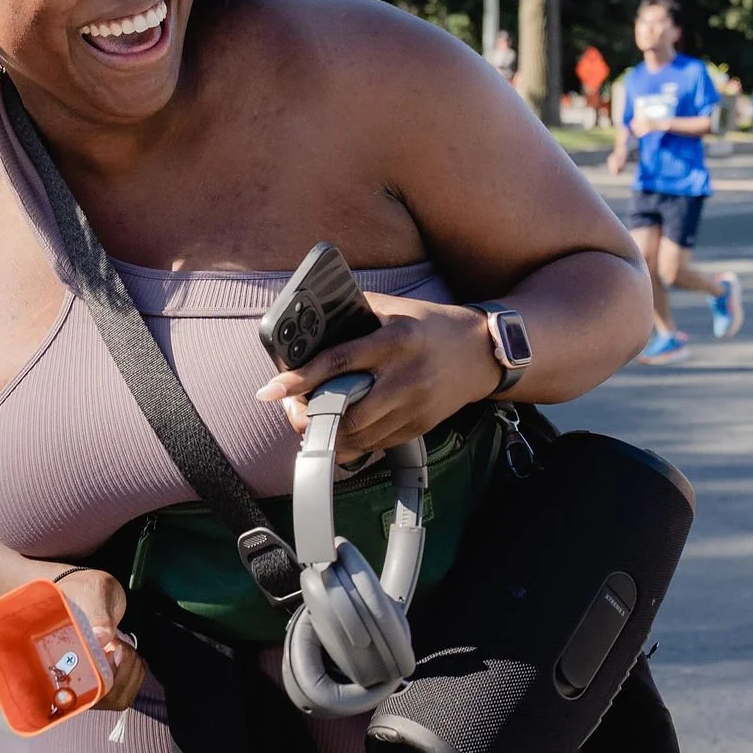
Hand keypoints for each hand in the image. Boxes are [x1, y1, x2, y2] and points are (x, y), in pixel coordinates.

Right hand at [48, 563, 145, 712]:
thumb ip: (97, 612)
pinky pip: (125, 691)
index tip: (111, 652)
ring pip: (117, 699)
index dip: (97, 686)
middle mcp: (71, 679)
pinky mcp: (104, 680)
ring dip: (131, 671)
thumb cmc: (84, 590)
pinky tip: (128, 651)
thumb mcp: (91, 593)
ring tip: (122, 644)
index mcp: (57, 661)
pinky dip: (136, 671)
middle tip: (120, 644)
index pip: (73, 698)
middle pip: (102, 701)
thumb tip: (101, 637)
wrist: (88, 591)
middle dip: (122, 673)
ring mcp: (89, 682)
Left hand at [255, 291, 501, 449]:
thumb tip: (313, 321)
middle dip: (310, 417)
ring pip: (358, 437)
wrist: (481, 353)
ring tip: (310, 419)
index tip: (270, 390)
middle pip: (347, 412)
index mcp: (395, 341)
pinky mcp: (418, 427)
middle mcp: (405, 378)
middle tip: (291, 407)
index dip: (301, 378)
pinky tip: (336, 431)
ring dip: (326, 434)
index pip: (340, 362)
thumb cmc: (433, 325)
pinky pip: (374, 445)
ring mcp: (413, 407)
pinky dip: (349, 443)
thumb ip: (356, 312)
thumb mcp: (396, 307)